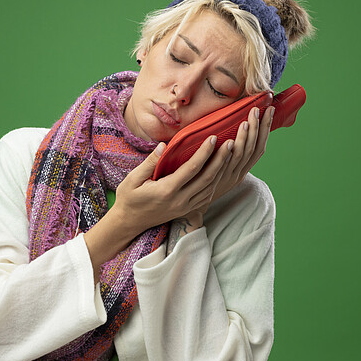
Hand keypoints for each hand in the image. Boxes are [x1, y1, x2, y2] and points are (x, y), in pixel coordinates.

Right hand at [111, 134, 233, 237]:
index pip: (192, 168)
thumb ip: (149, 163)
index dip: (205, 152)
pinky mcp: (187, 210)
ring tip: (231, 153)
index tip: (214, 137)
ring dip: (222, 170)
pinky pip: (207, 196)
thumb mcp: (132, 179)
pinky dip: (216, 182)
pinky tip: (221, 170)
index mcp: (166, 190)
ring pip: (210, 188)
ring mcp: (185, 207)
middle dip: (221, 159)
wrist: (129, 222)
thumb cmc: (128, 198)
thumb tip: (163, 145)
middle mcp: (180, 200)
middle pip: (207, 178)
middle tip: (232, 142)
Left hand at [212, 106, 273, 200]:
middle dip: (258, 128)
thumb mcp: (221, 169)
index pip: (259, 146)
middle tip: (258, 109)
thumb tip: (227, 130)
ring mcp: (227, 177)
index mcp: (242, 169)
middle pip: (254, 149)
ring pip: (241, 156)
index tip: (270, 111)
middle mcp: (238, 173)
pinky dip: (229, 154)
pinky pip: (224, 166)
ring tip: (246, 121)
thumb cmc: (205, 183)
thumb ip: (226, 153)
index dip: (265, 129)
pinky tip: (230, 142)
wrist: (191, 207)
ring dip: (245, 138)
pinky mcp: (216, 181)